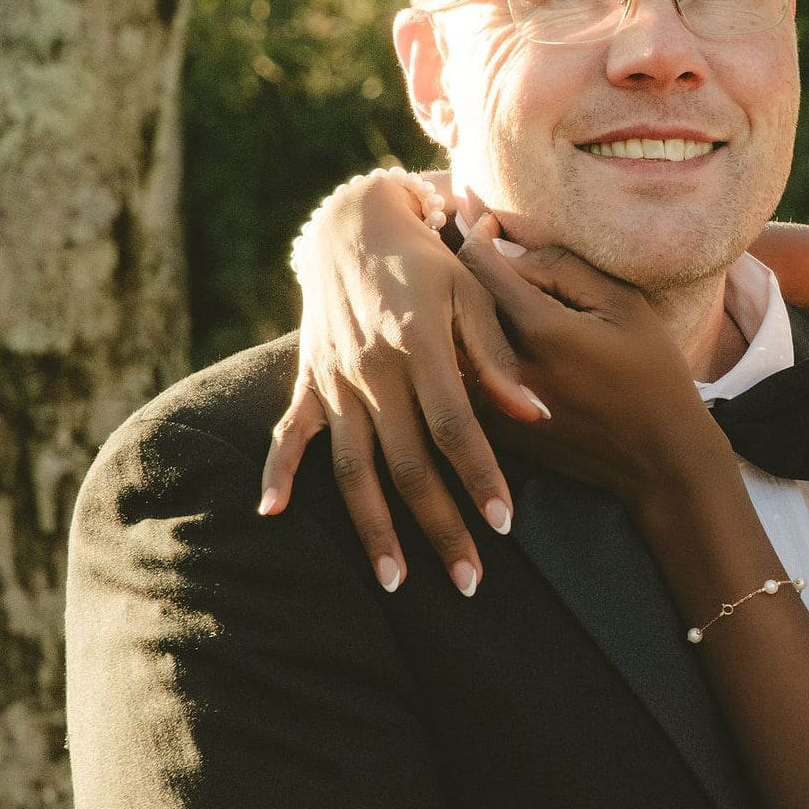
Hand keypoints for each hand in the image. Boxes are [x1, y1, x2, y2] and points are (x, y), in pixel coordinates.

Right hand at [258, 172, 548, 593]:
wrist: (354, 224)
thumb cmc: (429, 261)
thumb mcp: (472, 294)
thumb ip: (499, 358)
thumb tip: (538, 414)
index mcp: (418, 346)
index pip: (455, 427)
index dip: (480, 476)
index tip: (504, 524)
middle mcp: (373, 371)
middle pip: (408, 465)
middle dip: (439, 527)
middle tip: (470, 583)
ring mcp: (336, 381)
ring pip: (354, 468)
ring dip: (374, 528)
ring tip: (395, 584)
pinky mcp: (310, 381)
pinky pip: (291, 433)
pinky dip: (277, 471)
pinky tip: (270, 514)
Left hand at [454, 227, 734, 512]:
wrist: (660, 458)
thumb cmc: (652, 374)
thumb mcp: (623, 304)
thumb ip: (561, 268)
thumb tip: (504, 247)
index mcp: (539, 329)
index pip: (479, 263)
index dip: (482, 235)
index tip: (491, 226)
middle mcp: (506, 368)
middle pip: (464, 301)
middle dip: (477, 276)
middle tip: (496, 259)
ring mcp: (496, 405)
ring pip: (462, 342)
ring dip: (473, 318)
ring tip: (496, 303)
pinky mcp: (496, 432)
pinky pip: (471, 379)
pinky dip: (480, 358)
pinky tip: (508, 351)